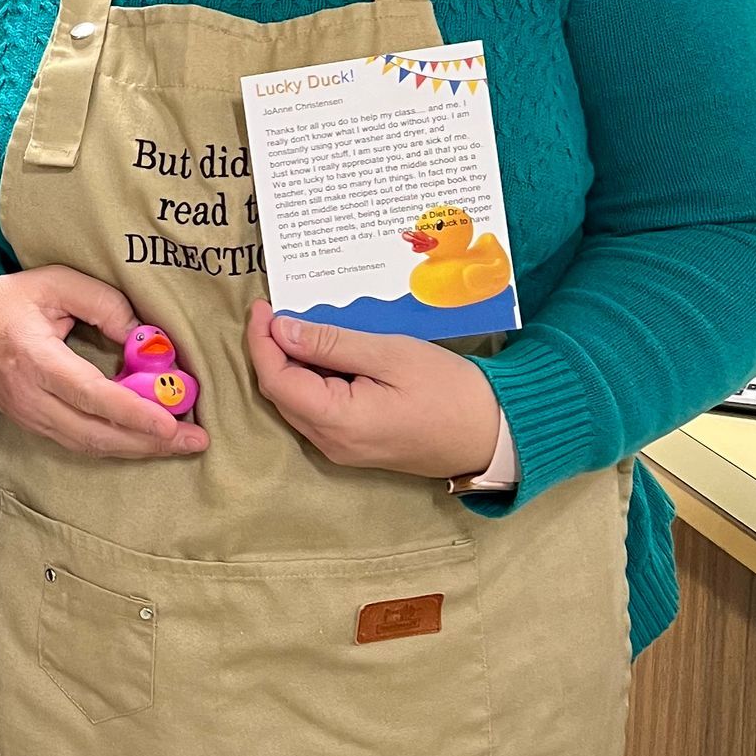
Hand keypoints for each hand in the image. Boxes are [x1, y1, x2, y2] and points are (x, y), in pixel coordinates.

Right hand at [0, 268, 208, 461]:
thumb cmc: (9, 300)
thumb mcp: (56, 282)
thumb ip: (104, 303)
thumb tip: (145, 338)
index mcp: (32, 358)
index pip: (90, 395)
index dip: (133, 412)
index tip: (171, 421)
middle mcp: (28, 397)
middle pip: (95, 433)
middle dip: (148, 441)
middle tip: (195, 440)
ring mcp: (28, 416)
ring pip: (89, 446)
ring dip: (137, 448)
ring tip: (181, 444)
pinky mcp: (32, 425)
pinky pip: (80, 443)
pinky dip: (117, 444)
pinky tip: (147, 439)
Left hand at [246, 307, 500, 479]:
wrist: (493, 434)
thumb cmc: (449, 390)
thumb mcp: (391, 354)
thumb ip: (332, 344)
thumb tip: (282, 330)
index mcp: (337, 422)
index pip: (276, 380)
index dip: (261, 342)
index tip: (263, 307)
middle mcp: (331, 443)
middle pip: (280, 393)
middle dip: (271, 351)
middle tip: (276, 310)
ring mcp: (342, 449)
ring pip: (296, 403)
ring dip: (290, 365)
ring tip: (298, 325)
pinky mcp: (355, 446)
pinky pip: (317, 411)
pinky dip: (311, 380)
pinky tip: (323, 352)